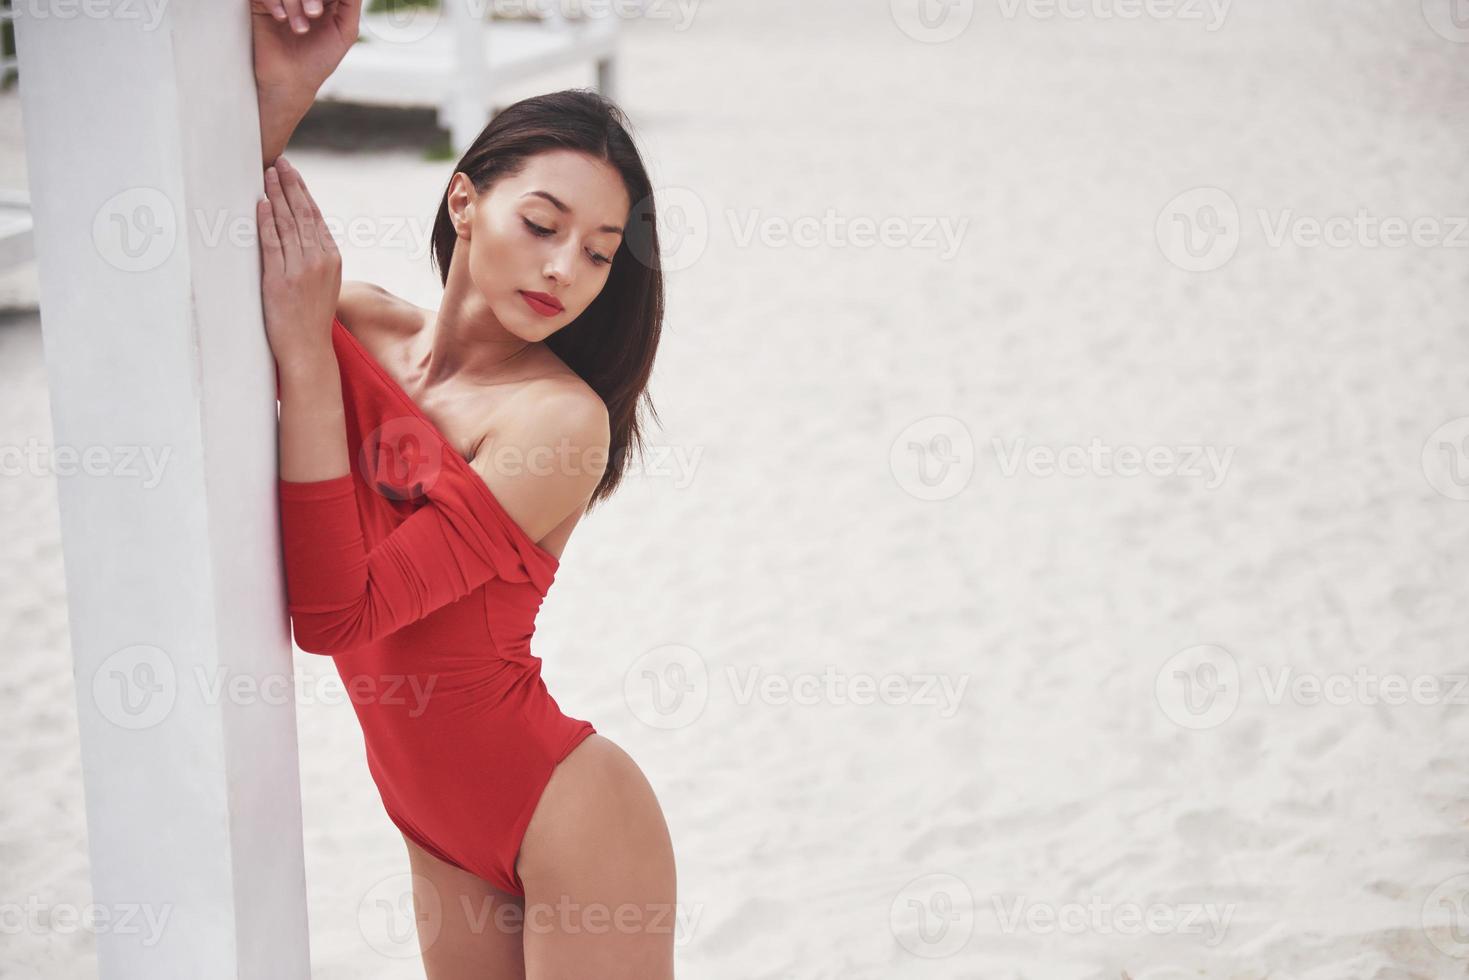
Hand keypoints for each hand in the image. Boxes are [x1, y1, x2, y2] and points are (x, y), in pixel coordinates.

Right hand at [250, 0, 360, 95]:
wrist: (291, 80)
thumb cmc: (320, 58)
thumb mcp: (345, 31)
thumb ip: (351, 3)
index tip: (320, 12)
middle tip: (314, 14)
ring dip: (294, 3)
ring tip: (299, 29)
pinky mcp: (259, 2)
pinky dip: (274, 1)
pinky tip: (280, 18)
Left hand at [258, 157, 341, 367]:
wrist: (307, 349)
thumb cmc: (310, 319)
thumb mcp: (323, 284)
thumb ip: (315, 259)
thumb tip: (300, 236)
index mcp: (332, 259)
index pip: (316, 217)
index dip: (303, 192)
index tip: (292, 173)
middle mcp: (320, 260)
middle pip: (303, 214)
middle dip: (290, 185)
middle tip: (279, 163)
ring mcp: (301, 270)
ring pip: (288, 224)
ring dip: (277, 195)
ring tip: (267, 174)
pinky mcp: (281, 280)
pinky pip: (273, 244)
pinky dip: (267, 222)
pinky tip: (262, 203)